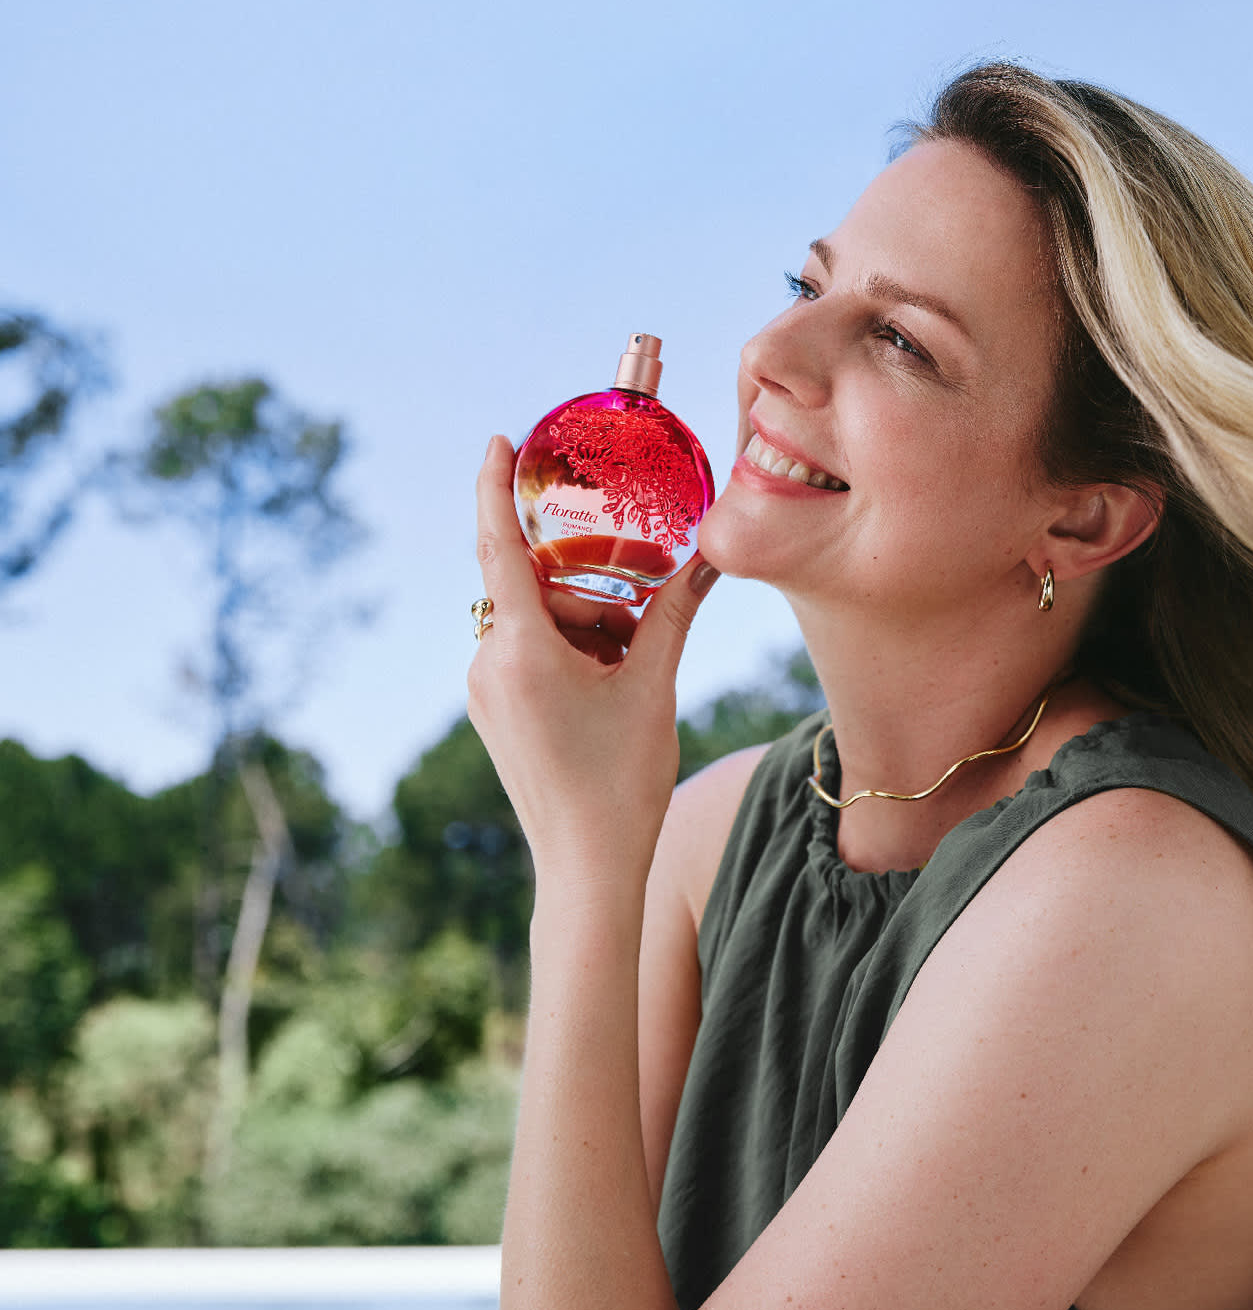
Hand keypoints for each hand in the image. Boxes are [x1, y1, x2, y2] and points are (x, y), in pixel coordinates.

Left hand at [466, 434, 718, 915]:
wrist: (588, 868)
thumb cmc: (622, 781)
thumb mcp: (654, 687)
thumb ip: (673, 614)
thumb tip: (710, 561)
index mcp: (520, 651)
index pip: (499, 547)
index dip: (494, 488)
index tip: (497, 441)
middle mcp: (488, 665)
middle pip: (538, 590)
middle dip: (594, 595)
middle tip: (642, 633)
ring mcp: (485, 692)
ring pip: (537, 623)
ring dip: (588, 630)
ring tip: (630, 679)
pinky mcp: (494, 713)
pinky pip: (529, 654)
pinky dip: (571, 653)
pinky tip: (610, 691)